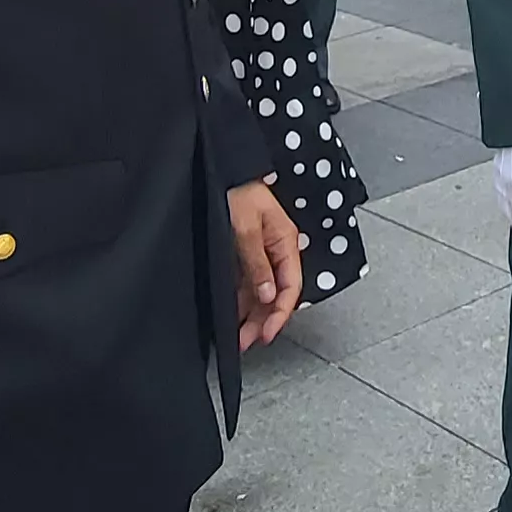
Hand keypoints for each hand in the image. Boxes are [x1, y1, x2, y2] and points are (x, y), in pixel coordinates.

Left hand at [230, 183, 305, 347]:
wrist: (220, 169)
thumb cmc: (235, 190)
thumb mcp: (245, 227)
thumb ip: (257, 262)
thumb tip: (268, 295)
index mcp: (285, 242)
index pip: (290, 286)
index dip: (281, 314)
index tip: (267, 334)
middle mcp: (276, 250)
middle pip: (275, 295)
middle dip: (262, 321)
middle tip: (246, 343)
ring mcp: (260, 253)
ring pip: (260, 293)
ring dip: (250, 315)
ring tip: (236, 338)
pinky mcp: (243, 253)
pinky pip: (246, 284)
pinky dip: (239, 302)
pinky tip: (231, 316)